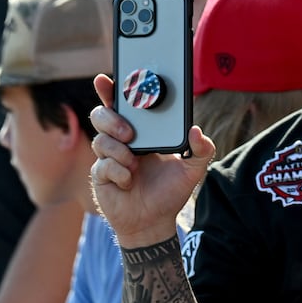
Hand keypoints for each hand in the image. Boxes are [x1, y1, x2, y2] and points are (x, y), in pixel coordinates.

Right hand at [89, 74, 214, 247]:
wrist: (154, 223)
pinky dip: (118, 172)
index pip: (123, 105)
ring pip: (99, 140)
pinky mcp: (101, 176)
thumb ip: (201, 150)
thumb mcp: (193, 170)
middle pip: (101, 115)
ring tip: (134, 163)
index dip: (110, 90)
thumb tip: (197, 132)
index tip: (106, 79)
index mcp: (141, 131)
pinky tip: (129, 181)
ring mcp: (109, 157)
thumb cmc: (170, 191)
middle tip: (130, 132)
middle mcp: (121, 140)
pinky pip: (102, 166)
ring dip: (118, 151)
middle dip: (112, 118)